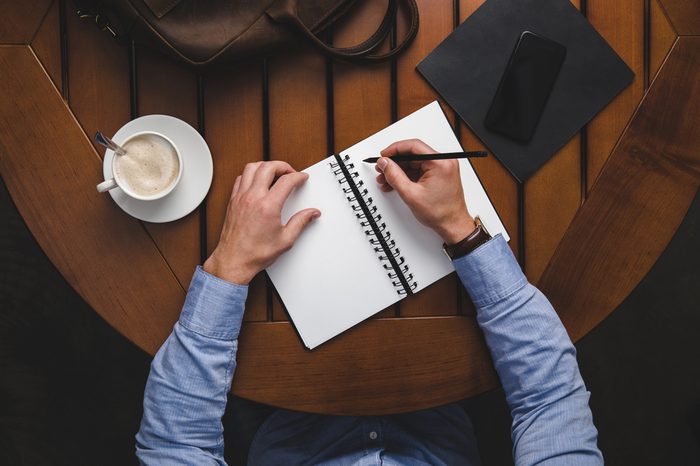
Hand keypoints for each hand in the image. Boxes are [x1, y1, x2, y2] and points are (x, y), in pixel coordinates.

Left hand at [203, 161, 319, 284]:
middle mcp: (253, 198)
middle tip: (290, 172)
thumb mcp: (285, 240)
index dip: (298, 176)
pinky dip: (251, 174)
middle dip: (283, 166)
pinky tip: (257, 181)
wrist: (234, 261)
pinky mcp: (232, 201)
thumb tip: (311, 213)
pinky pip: (241, 178)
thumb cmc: (255, 253)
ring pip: (251, 167)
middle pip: (268, 167)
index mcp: (268, 206)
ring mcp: (240, 198)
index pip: (286, 181)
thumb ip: (301, 222)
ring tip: (274, 172)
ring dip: (265, 166)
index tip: (302, 178)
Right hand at [376, 139, 475, 243]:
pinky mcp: (439, 175)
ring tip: (386, 179)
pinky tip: (396, 183)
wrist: (453, 225)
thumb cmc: (441, 213)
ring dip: (399, 170)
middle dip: (395, 162)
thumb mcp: (411, 194)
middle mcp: (443, 162)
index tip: (384, 155)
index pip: (414, 146)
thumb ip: (394, 176)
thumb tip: (385, 163)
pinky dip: (407, 176)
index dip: (395, 149)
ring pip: (414, 163)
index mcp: (440, 163)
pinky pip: (419, 170)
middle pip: (413, 154)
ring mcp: (442, 168)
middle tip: (382, 168)